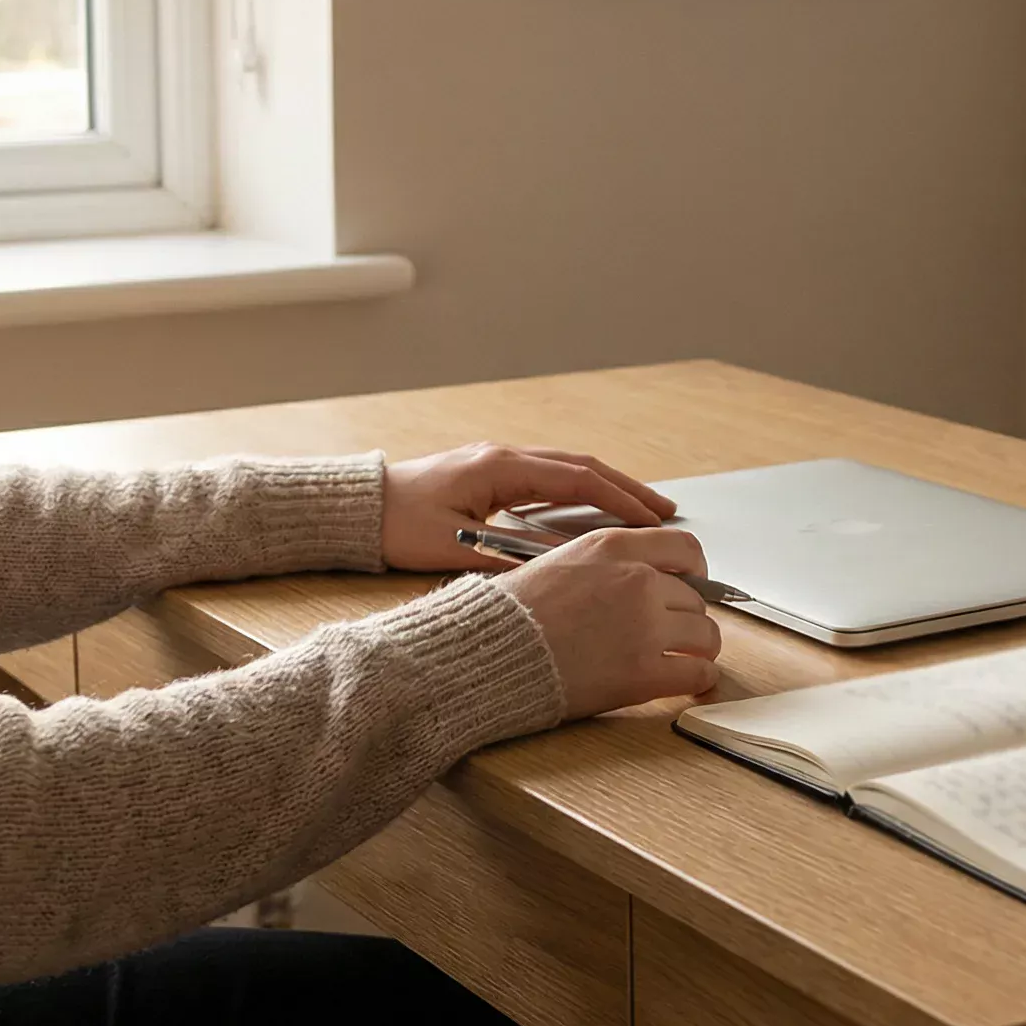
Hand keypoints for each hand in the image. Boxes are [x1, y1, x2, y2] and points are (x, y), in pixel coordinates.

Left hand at [380, 442, 678, 572]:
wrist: (360, 508)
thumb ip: (506, 557)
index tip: (653, 520)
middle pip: (582, 466)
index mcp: (500, 468)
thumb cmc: (398, 525)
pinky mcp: (491, 472)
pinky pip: (549, 476)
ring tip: (643, 511)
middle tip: (665, 512)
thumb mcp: (453, 548)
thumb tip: (556, 568)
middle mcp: (505, 457)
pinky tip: (596, 510)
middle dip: (627, 489)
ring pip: (568, 468)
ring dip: (607, 487)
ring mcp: (498, 461)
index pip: (576, 480)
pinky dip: (581, 490)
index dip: (619, 501)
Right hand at [499, 528, 722, 716]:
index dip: (697, 570)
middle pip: (694, 596)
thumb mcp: (559, 562)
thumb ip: (607, 564)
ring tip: (681, 656)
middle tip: (671, 631)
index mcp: (613, 548)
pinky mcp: (643, 674)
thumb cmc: (511, 615)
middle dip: (685, 615)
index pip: (685, 548)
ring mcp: (643, 627)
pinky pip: (698, 672)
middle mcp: (636, 580)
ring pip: (705, 633)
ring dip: (697, 646)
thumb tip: (644, 575)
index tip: (694, 583)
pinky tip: (685, 679)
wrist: (487, 656)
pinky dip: (696, 677)